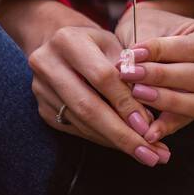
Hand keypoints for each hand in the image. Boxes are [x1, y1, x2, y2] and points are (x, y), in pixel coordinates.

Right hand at [18, 0, 171, 165]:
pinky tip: (125, 145)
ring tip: (147, 154)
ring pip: (83, 123)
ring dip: (116, 141)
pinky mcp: (43, 109)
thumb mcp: (114, 45)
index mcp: (68, 41)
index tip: (149, 125)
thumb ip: (130, 75)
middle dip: (122, 134)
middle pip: (88, 107)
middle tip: (151, 154)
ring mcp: (41, 90)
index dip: (125, 103)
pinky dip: (104, 139)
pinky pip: (77, 130)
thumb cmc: (94, 42)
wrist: (55, 41)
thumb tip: (146, 118)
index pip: (101, 77)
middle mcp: (48, 65)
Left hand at [116, 5, 193, 143]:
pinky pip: (187, 120)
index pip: (193, 47)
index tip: (133, 53)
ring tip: (137, 94)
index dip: (163, 51)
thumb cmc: (156, 28)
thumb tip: (128, 66)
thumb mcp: (152, 29)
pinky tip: (148, 131)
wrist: (159, 34)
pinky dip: (166, 125)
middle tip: (130, 74)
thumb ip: (146, 48)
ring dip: (166, 100)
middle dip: (161, 77)